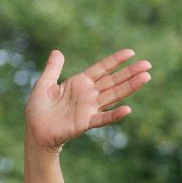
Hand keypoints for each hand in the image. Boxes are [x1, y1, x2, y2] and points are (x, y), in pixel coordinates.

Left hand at [24, 49, 151, 154]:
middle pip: (113, 80)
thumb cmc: (37, 109)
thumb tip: (57, 51)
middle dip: (130, 72)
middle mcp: (88, 94)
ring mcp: (89, 108)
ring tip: (145, 78)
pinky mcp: (85, 122)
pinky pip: (102, 118)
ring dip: (129, 87)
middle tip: (147, 65)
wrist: (34, 131)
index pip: (101, 69)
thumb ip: (53, 69)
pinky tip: (127, 109)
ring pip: (113, 95)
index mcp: (79, 83)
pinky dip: (114, 115)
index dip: (115, 61)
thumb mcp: (43, 84)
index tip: (131, 52)